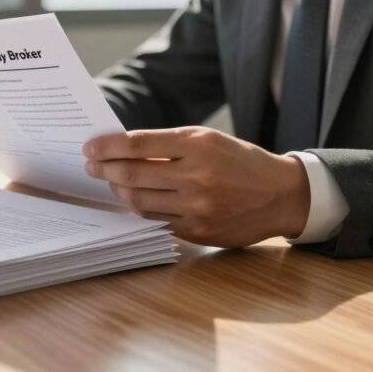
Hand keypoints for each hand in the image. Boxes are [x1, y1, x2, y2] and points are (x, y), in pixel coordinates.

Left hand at [82, 126, 310, 247]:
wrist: (282, 194)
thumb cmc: (239, 161)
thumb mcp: (208, 141)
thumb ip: (168, 145)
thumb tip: (122, 150)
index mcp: (198, 145)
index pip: (138, 144)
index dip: (108, 146)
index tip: (90, 147)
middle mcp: (197, 175)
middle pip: (133, 174)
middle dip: (104, 169)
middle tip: (91, 166)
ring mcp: (198, 207)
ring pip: (139, 200)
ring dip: (119, 191)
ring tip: (112, 182)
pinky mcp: (199, 231)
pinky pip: (156, 220)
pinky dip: (140, 209)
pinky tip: (134, 200)